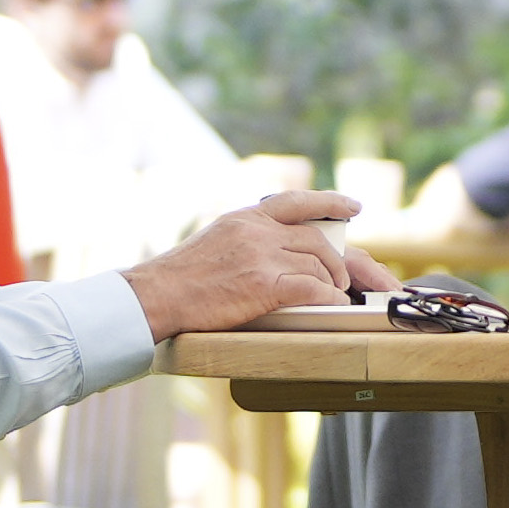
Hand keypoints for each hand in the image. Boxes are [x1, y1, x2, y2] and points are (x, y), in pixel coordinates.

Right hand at [127, 188, 379, 334]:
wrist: (157, 294)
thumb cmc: (180, 277)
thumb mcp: (216, 239)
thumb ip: (247, 238)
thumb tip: (274, 248)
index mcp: (245, 218)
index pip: (296, 201)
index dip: (329, 202)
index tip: (352, 206)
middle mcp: (257, 231)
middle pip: (316, 240)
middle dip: (336, 262)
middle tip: (341, 279)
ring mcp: (261, 256)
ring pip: (317, 265)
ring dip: (331, 284)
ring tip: (333, 297)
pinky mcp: (263, 285)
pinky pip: (313, 289)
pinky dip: (329, 299)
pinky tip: (332, 306)